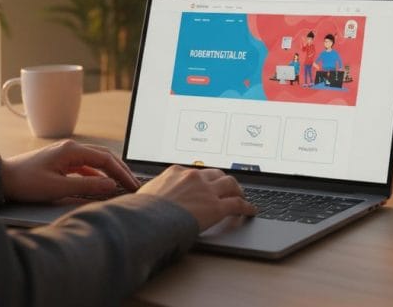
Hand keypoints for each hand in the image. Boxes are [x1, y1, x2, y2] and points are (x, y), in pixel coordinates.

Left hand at [0, 140, 139, 202]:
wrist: (2, 178)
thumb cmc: (26, 182)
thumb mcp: (57, 188)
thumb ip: (86, 187)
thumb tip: (111, 186)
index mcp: (72, 150)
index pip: (106, 160)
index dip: (122, 173)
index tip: (133, 185)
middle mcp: (71, 148)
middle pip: (105, 157)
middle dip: (121, 171)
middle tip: (134, 184)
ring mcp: (67, 154)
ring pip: (96, 161)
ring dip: (110, 172)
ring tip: (123, 185)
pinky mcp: (62, 161)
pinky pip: (86, 167)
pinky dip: (98, 175)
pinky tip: (103, 185)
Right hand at [139, 165, 255, 230]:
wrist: (147, 221)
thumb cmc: (141, 212)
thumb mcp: (145, 194)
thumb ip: (155, 192)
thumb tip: (149, 198)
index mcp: (176, 172)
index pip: (196, 172)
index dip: (204, 179)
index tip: (206, 183)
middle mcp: (194, 177)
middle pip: (216, 174)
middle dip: (223, 180)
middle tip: (228, 187)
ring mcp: (206, 191)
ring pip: (230, 184)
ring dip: (237, 190)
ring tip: (241, 196)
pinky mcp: (216, 207)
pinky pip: (237, 204)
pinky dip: (247, 207)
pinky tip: (251, 211)